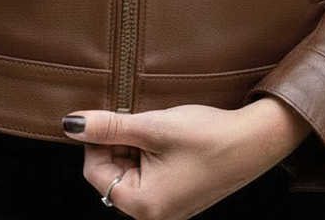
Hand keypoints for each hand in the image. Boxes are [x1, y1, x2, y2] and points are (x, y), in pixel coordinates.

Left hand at [60, 98, 311, 219]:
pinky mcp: (176, 197)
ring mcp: (165, 208)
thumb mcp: (151, 127)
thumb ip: (108, 127)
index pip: (94, 170)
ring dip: (135, 145)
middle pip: (110, 172)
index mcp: (141, 205)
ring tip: (160, 130)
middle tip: (143, 121)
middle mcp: (151, 215)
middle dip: (120, 143)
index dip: (100, 138)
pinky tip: (169, 139)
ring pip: (129, 170)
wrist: (254, 142)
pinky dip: (150, 152)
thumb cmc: (206, 136)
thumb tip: (70, 124)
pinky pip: (148, 174)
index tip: (119, 116)